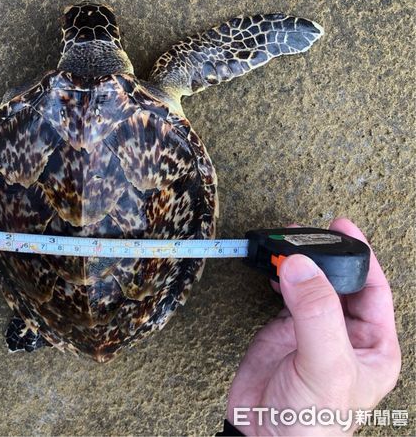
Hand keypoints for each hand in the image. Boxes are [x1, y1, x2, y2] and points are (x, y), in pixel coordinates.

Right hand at [226, 218, 400, 434]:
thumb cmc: (312, 422)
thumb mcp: (325, 366)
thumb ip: (316, 314)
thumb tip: (299, 266)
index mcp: (372, 344)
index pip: (374, 288)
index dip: (361, 255)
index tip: (341, 228)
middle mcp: (344, 333)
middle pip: (340, 280)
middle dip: (324, 254)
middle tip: (304, 234)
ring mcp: (310, 330)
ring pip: (310, 283)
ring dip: (298, 262)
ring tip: (284, 244)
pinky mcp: (281, 330)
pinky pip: (282, 293)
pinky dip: (276, 276)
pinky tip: (271, 268)